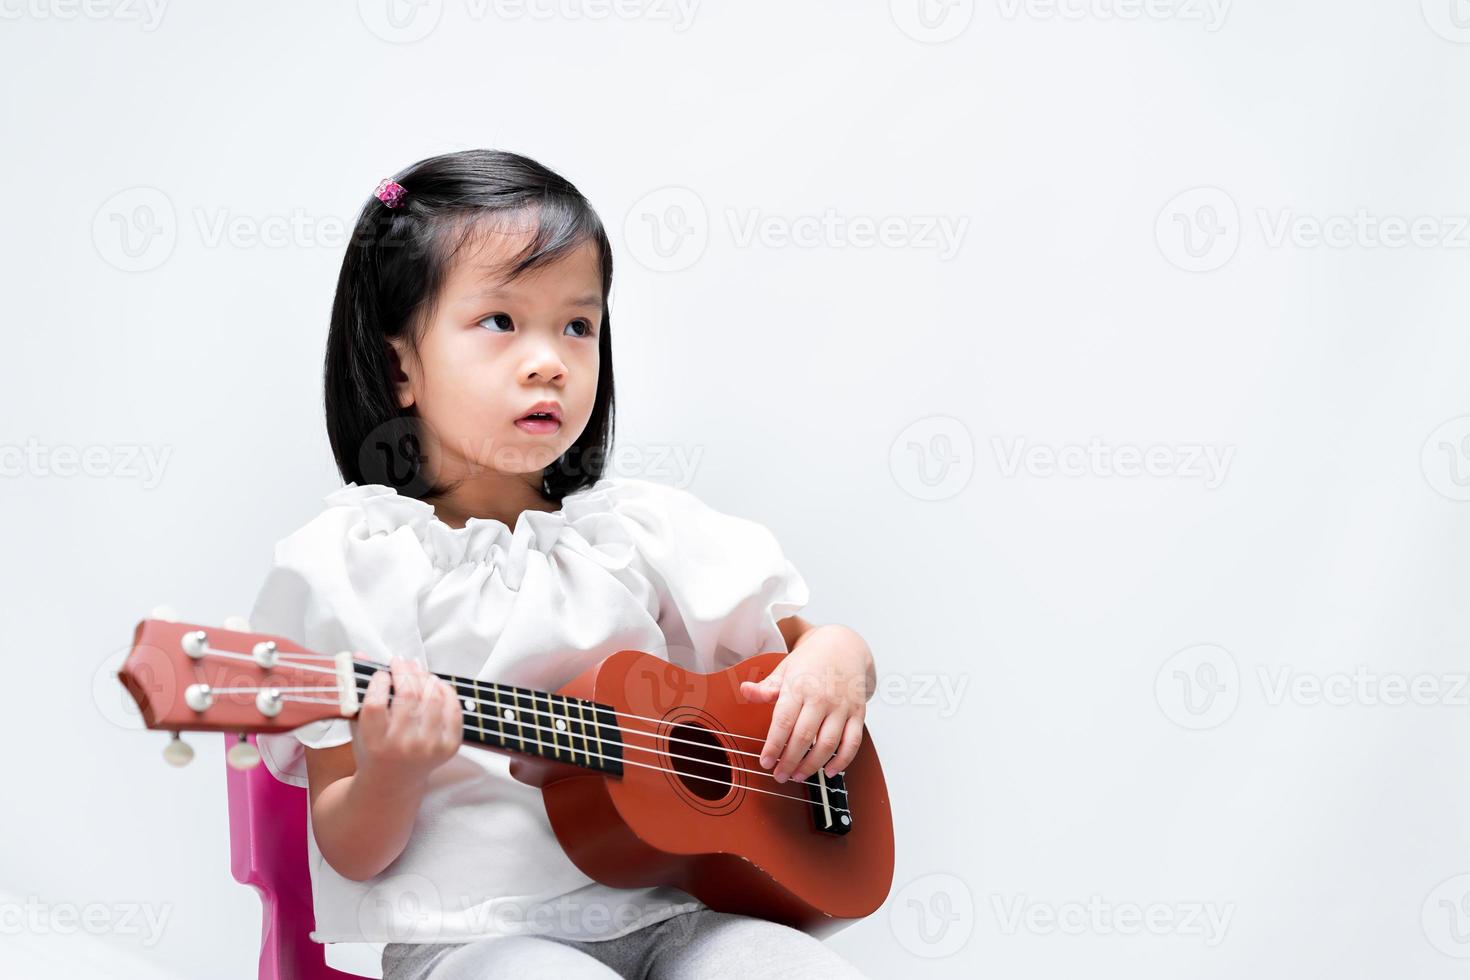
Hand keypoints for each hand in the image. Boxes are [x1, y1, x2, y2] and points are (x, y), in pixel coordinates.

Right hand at [351, 657, 462, 786]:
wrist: (392, 784)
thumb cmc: (372, 750)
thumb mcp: (359, 725)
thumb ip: (359, 691)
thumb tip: (361, 654)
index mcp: (374, 743)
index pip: (375, 704)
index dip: (379, 681)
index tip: (380, 673)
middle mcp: (402, 747)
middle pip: (408, 696)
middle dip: (404, 671)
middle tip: (400, 660)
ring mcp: (428, 748)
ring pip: (432, 698)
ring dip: (424, 677)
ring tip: (416, 669)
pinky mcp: (448, 748)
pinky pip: (453, 709)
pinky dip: (445, 691)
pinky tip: (434, 683)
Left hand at [740, 625, 871, 783]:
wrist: (844, 645)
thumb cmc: (810, 661)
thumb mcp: (784, 669)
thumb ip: (766, 687)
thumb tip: (745, 691)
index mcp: (799, 686)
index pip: (783, 722)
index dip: (773, 746)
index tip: (765, 762)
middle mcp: (822, 697)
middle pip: (804, 737)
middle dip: (790, 762)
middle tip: (780, 776)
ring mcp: (841, 706)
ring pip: (828, 744)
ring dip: (812, 765)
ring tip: (799, 776)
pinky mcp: (858, 713)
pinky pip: (852, 742)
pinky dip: (842, 761)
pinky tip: (829, 771)